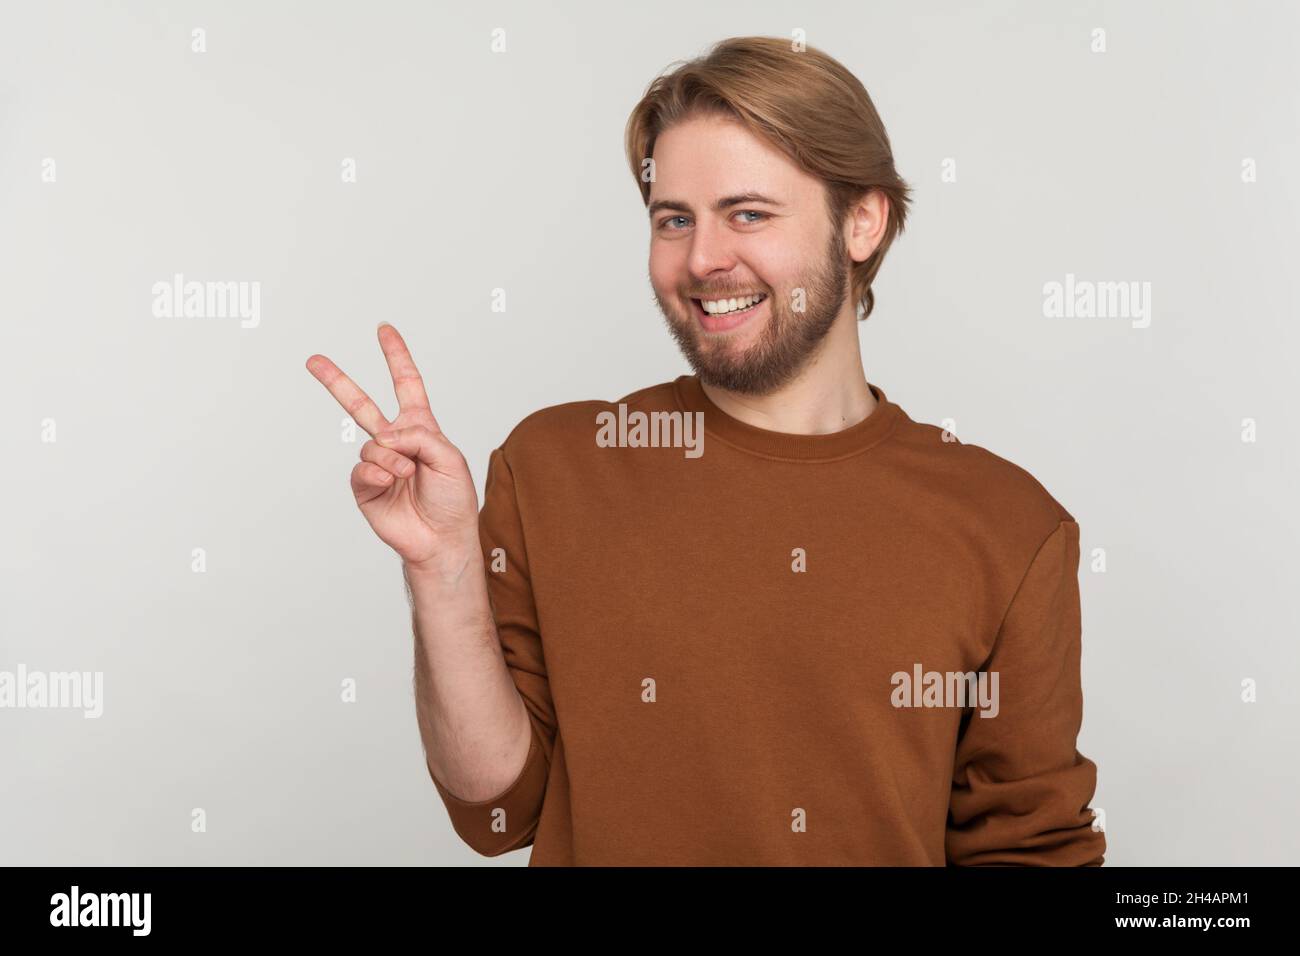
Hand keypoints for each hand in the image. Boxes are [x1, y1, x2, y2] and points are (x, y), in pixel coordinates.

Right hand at [306, 323, 478, 572]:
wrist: (443, 539)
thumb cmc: (454, 500)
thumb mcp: (450, 458)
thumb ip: (421, 436)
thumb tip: (385, 436)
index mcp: (420, 428)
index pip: (406, 385)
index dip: (396, 357)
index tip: (384, 330)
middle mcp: (395, 443)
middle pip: (361, 405)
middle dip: (337, 382)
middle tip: (313, 360)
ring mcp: (378, 464)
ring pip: (370, 443)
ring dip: (392, 457)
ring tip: (408, 474)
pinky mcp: (365, 487)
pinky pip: (362, 469)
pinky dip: (377, 473)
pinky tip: (389, 481)